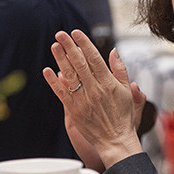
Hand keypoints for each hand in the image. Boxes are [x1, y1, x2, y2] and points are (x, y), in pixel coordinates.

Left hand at [43, 29, 143, 167]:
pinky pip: (61, 93)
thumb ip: (120, 69)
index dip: (84, 43)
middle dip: (69, 46)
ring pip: (69, 75)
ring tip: (54, 46)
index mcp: (108, 83)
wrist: (115, 140)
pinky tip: (47, 70)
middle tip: (60, 34)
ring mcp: (83, 100)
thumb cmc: (123, 116)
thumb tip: (114, 51)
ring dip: (60, 59)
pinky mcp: (74, 111)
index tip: (76, 32)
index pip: (94, 58)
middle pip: (79, 63)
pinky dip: (54, 81)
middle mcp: (95, 90)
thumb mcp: (126, 91)